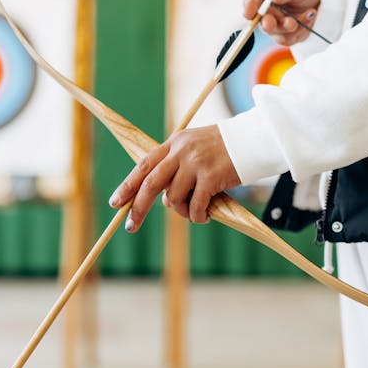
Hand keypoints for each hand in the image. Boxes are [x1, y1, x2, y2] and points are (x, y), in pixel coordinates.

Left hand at [108, 125, 240, 230]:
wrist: (252, 140)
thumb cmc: (224, 149)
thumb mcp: (195, 149)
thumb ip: (177, 168)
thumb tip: (164, 199)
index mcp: (174, 142)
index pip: (144, 164)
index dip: (128, 184)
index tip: (115, 202)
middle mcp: (181, 151)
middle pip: (151, 183)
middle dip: (138, 207)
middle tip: (131, 226)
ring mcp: (195, 163)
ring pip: (174, 198)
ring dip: (181, 211)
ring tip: (194, 212)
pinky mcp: (211, 176)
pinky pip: (195, 205)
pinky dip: (197, 215)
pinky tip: (204, 216)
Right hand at [244, 0, 320, 45]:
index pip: (250, 2)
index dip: (248, 8)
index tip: (249, 14)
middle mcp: (265, 13)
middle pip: (261, 23)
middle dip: (267, 25)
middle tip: (270, 23)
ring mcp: (275, 26)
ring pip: (277, 34)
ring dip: (291, 27)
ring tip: (310, 12)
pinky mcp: (286, 36)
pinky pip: (290, 39)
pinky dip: (303, 28)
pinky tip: (311, 15)